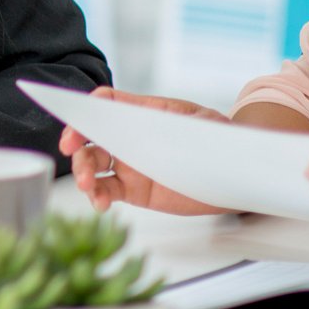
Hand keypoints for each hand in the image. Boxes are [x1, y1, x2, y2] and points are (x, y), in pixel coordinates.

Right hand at [61, 88, 233, 216]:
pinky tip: (99, 204)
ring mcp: (130, 164)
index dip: (86, 108)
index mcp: (143, 113)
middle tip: (72, 155)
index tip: (77, 121)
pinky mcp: (134, 190)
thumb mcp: (200, 122)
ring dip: (83, 173)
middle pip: (92, 135)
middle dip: (77, 144)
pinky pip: (107, 191)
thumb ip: (172, 121)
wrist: (236, 174)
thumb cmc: (220, 140)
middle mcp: (130, 138)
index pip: (106, 104)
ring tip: (87, 185)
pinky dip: (98, 197)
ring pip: (93, 164)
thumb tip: (146, 120)